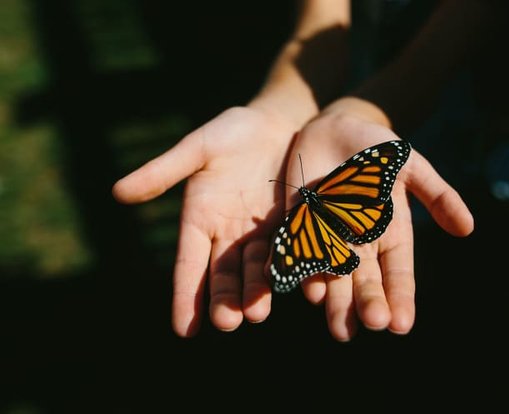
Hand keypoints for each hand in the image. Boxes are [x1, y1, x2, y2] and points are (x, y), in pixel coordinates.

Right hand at [113, 106, 297, 335]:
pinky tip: (294, 287)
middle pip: (222, 275)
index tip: (183, 329)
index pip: (188, 266)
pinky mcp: (292, 225)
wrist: (277, 121)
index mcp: (199, 220)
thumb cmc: (232, 131)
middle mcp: (228, 234)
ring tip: (256, 313)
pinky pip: (289, 252)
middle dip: (224, 300)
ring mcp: (260, 233)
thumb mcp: (197, 148)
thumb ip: (164, 171)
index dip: (185, 296)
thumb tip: (117, 192)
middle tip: (227, 323)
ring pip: (255, 270)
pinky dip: (289, 270)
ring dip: (255, 293)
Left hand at [280, 113, 473, 340]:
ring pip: (333, 277)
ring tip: (341, 328)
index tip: (401, 325)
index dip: (401, 299)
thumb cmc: (377, 149)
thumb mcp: (411, 166)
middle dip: (368, 304)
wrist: (335, 129)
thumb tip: (468, 228)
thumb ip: (437, 194)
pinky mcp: (300, 226)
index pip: (398, 274)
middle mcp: (359, 244)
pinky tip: (308, 291)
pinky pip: (301, 253)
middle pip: (365, 282)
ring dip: (336, 303)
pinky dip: (304, 272)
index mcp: (390, 235)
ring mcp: (328, 238)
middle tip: (371, 324)